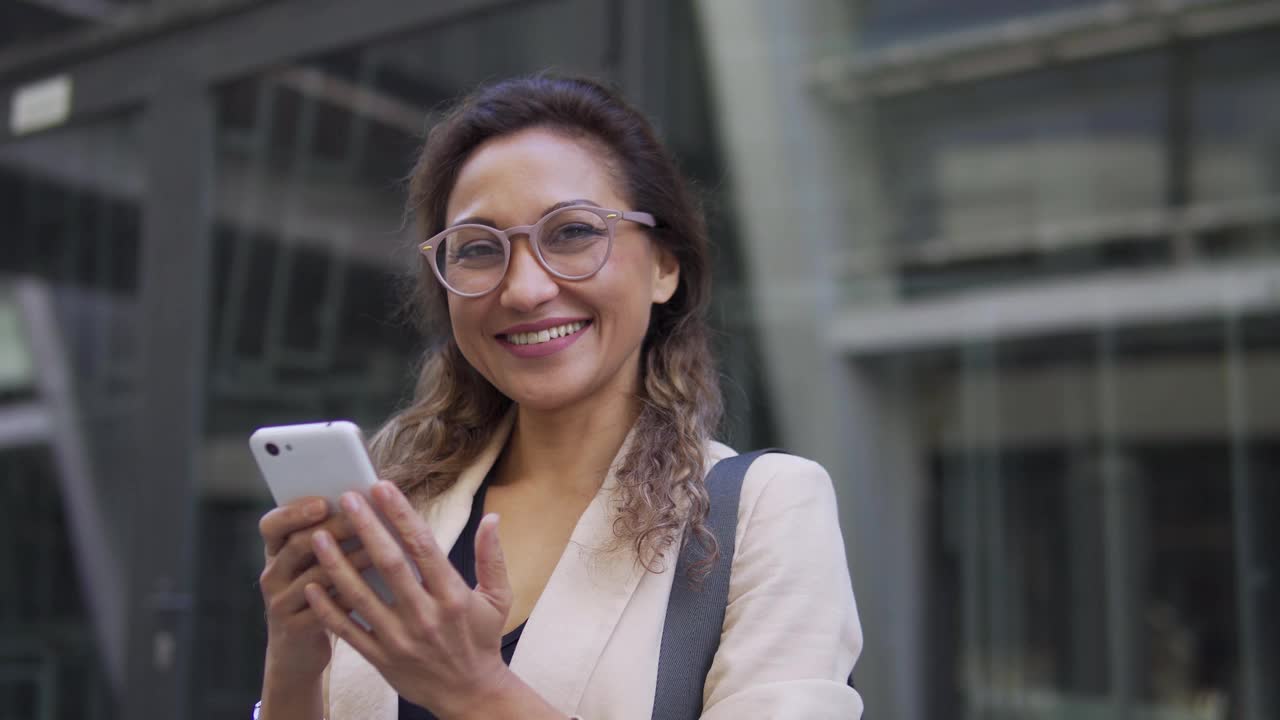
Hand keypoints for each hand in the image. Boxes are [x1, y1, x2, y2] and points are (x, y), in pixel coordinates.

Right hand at [258, 496, 368, 683]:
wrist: (298, 650)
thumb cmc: (318, 593)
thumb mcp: (313, 563)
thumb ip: (329, 537)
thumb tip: (366, 505)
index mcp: (276, 551)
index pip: (272, 524)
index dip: (295, 512)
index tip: (324, 502)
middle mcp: (273, 574)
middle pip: (296, 545)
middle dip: (331, 529)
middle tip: (360, 520)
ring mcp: (280, 603)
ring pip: (313, 577)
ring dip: (346, 562)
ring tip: (374, 550)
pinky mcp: (294, 629)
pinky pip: (322, 611)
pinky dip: (347, 597)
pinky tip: (371, 589)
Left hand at [302, 482, 515, 716]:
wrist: (470, 694)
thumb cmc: (482, 640)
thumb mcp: (498, 599)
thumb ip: (492, 557)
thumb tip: (492, 518)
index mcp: (452, 595)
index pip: (423, 546)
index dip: (401, 514)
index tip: (382, 487)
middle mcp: (425, 615)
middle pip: (389, 565)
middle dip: (366, 528)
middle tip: (346, 499)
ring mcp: (399, 639)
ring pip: (361, 596)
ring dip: (337, 564)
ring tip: (318, 536)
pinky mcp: (381, 658)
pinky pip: (348, 631)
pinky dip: (328, 609)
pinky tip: (312, 585)